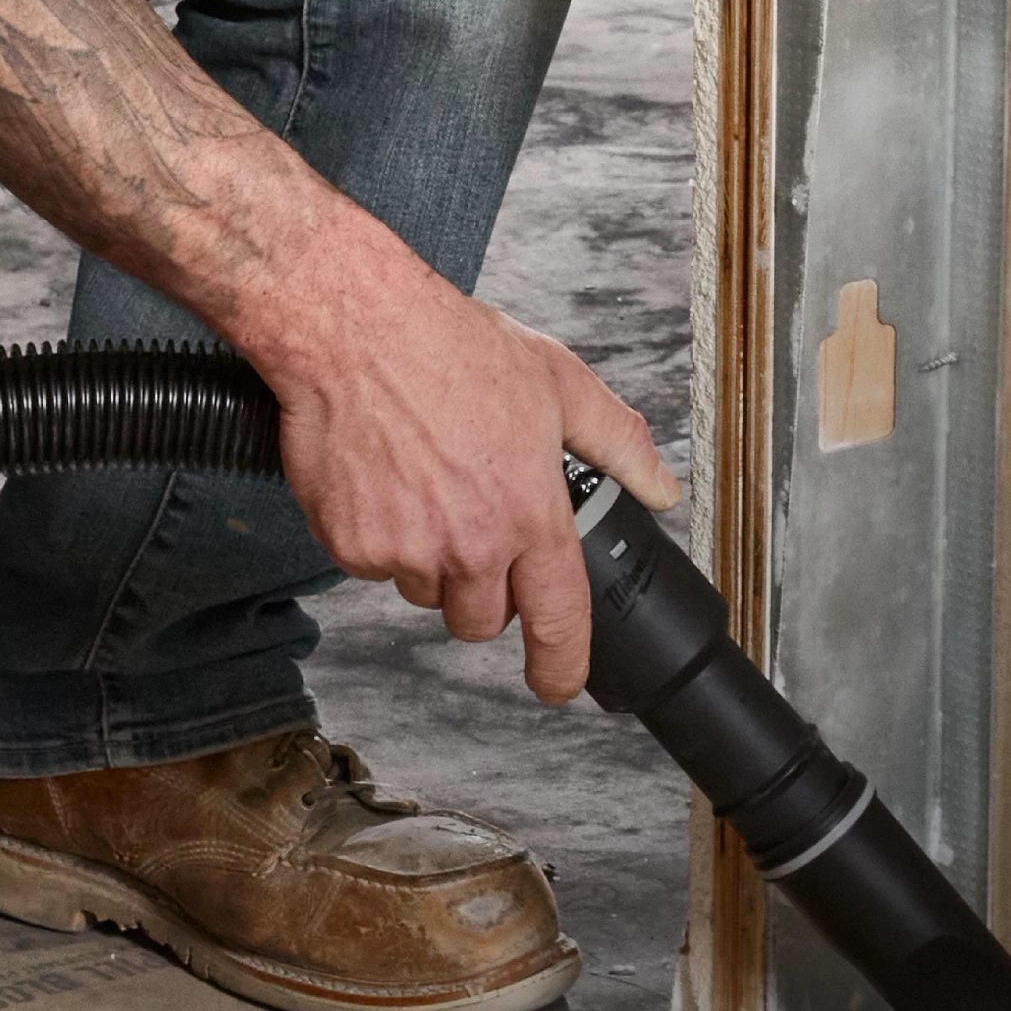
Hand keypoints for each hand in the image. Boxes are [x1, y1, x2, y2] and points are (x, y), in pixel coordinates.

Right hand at [240, 218, 681, 700]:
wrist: (352, 328)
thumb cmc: (445, 345)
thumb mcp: (556, 381)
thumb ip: (618, 442)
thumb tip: (662, 486)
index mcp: (528, 512)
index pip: (558, 619)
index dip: (562, 665)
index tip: (559, 683)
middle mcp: (469, 542)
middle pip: (478, 619)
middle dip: (478, 592)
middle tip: (468, 532)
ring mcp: (404, 548)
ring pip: (420, 589)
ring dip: (423, 559)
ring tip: (417, 485)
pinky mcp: (349, 542)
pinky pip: (368, 564)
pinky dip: (372, 535)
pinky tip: (376, 480)